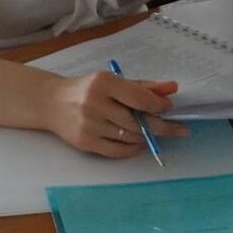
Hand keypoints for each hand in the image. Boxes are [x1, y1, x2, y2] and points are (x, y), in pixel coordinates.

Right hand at [43, 71, 188, 157]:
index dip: (158, 105)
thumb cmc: (87, 89)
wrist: (52, 103)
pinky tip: (139, 142)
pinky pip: (118, 151)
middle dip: (162, 126)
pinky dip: (133, 148)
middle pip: (137, 121)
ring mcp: (89, 125)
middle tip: (180, 129)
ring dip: (147, 137)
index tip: (169, 108)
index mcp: (102, 83)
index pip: (138, 97)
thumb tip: (172, 89)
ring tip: (155, 133)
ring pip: (129, 137)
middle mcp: (94, 103)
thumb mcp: (112, 81)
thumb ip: (142, 86)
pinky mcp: (85, 143)